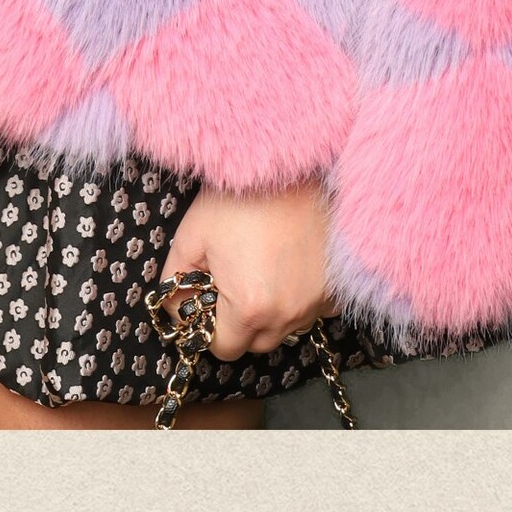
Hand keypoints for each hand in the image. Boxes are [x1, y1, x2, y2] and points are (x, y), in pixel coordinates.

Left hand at [160, 180, 333, 360]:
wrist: (294, 163)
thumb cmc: (242, 195)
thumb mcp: (192, 233)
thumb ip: (174, 280)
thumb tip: (174, 308)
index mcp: (249, 308)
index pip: (223, 348)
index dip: (208, 327)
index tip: (208, 300)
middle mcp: (288, 315)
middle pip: (256, 343)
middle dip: (238, 322)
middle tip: (231, 281)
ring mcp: (317, 305)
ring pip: (285, 328)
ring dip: (270, 312)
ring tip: (260, 267)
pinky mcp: (337, 291)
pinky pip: (312, 312)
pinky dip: (299, 299)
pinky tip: (288, 266)